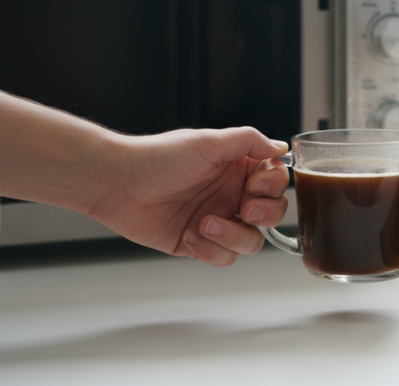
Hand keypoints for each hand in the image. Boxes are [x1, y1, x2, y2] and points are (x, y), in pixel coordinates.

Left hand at [88, 127, 289, 266]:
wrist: (118, 184)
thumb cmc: (157, 158)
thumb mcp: (207, 142)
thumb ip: (248, 141)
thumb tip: (280, 146)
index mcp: (236, 168)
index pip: (275, 181)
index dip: (273, 188)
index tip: (256, 187)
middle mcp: (230, 195)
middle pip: (271, 214)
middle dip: (264, 216)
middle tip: (244, 210)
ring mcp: (216, 221)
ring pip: (251, 241)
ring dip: (232, 236)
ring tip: (204, 224)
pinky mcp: (198, 244)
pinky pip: (224, 258)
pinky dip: (209, 250)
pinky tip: (189, 234)